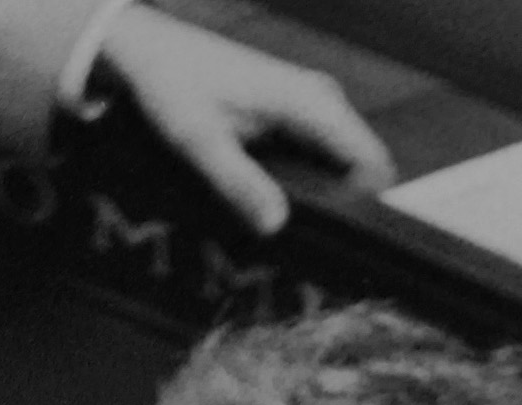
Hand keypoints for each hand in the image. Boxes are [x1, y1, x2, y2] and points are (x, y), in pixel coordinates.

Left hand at [100, 6, 391, 231]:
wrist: (148, 49)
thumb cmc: (170, 84)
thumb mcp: (198, 139)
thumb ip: (240, 184)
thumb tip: (278, 226)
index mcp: (308, 101)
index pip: (373, 164)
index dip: (367, 207)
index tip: (339, 238)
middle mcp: (321, 97)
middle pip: (365, 167)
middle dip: (350, 206)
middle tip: (311, 238)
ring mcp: (312, 101)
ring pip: (348, 162)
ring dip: (332, 195)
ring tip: (294, 220)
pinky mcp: (298, 108)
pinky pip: (326, 152)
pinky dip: (315, 180)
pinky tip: (283, 197)